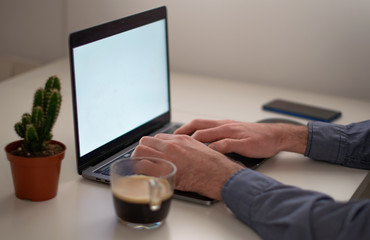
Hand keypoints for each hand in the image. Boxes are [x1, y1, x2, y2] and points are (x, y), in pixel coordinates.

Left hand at [132, 134, 243, 199]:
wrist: (220, 174)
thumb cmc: (214, 165)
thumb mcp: (199, 149)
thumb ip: (186, 147)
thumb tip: (179, 153)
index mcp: (180, 139)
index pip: (157, 138)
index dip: (153, 147)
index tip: (152, 154)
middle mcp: (171, 145)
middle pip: (145, 142)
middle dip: (142, 151)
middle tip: (143, 160)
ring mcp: (167, 156)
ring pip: (140, 151)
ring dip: (138, 159)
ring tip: (140, 167)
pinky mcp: (164, 170)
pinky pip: (142, 167)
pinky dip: (139, 171)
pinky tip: (143, 176)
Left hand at [175, 119, 307, 157]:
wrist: (273, 135)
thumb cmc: (251, 136)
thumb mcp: (231, 133)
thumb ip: (216, 137)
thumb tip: (198, 145)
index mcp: (220, 124)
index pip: (197, 123)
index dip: (182, 129)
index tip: (170, 137)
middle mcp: (224, 126)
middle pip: (199, 127)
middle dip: (183, 135)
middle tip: (171, 144)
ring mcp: (234, 133)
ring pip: (210, 133)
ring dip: (196, 141)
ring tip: (184, 149)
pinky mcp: (243, 142)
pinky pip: (227, 143)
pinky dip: (216, 148)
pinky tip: (208, 154)